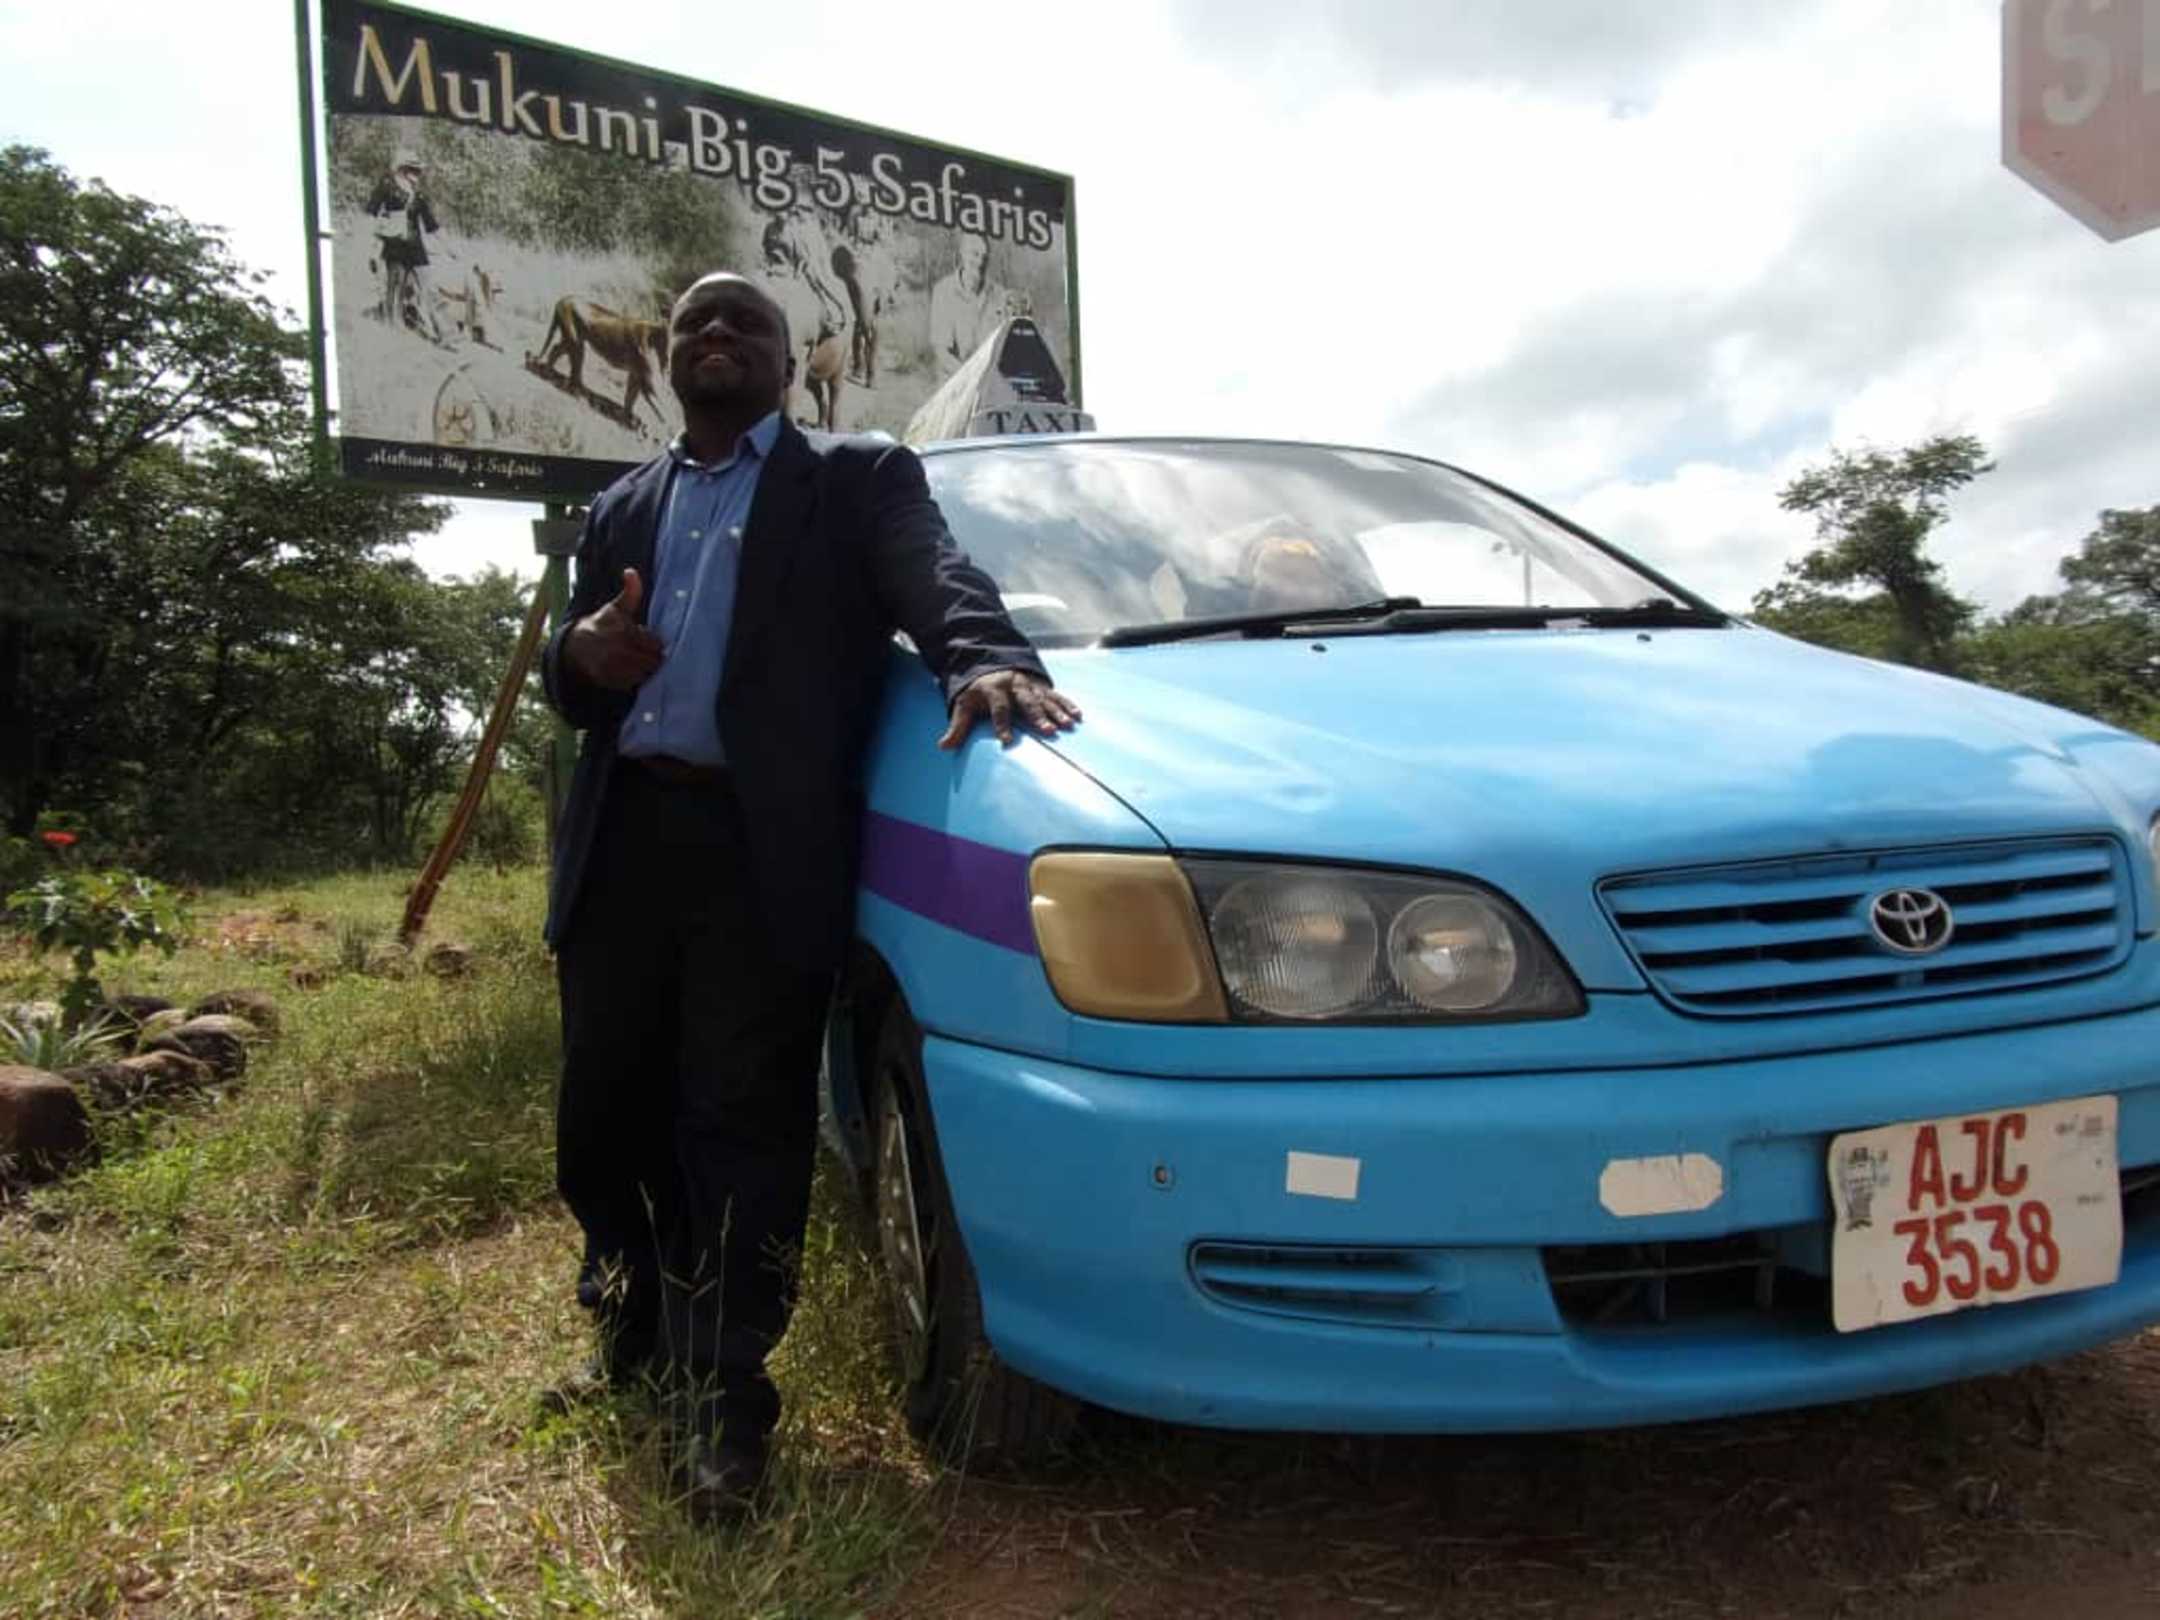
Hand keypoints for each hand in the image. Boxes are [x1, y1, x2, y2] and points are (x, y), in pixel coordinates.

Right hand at [564, 569, 663, 690]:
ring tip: (638, 660)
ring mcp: (612, 667)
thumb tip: (631, 571)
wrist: (576, 646)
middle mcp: (617, 650)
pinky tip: (629, 670)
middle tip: (647, 653)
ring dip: (645, 669)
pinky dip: (634, 679)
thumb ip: (630, 591)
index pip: (655, 644)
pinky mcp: (608, 681)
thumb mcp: (616, 607)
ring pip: (644, 674)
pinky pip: (633, 684)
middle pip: (652, 661)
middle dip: (652, 657)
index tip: (650, 641)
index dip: (654, 643)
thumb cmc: (602, 623)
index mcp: (623, 630)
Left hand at [938, 669, 1082, 749]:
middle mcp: (1013, 685)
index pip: (998, 709)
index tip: (1006, 742)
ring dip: (1056, 712)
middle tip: (1047, 730)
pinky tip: (1077, 716)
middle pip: (1026, 702)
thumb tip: (943, 747)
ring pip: (1044, 698)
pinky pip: (1056, 695)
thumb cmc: (977, 693)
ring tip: (1067, 725)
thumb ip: (957, 727)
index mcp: (993, 690)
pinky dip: (1067, 704)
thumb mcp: (963, 706)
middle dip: (1038, 716)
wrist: (992, 666)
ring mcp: (1029, 685)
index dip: (1002, 725)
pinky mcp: (1040, 687)